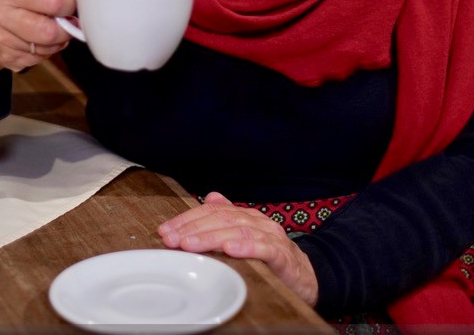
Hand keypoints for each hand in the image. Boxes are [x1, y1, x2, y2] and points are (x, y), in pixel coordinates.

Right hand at [0, 0, 75, 91]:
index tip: (68, 1)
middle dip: (66, 27)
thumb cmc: (16, 1)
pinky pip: (41, 59)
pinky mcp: (6, 59)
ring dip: (58, 40)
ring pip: (47, 48)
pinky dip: (47, 51)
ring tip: (52, 28)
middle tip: (65, 20)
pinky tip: (40, 41)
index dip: (69, 3)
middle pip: (49, 31)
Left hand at [158, 191, 318, 307]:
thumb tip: (212, 197)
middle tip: (172, 239)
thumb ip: (229, 218)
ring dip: (211, 237)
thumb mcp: (247, 236)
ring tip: (190, 244)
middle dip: (193, 229)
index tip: (166, 230)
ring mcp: (272, 237)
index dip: (188, 219)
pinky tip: (230, 249)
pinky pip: (264, 248)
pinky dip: (246, 247)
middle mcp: (259, 222)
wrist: (307, 277)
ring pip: (238, 231)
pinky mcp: (283, 256)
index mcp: (247, 216)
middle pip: (222, 219)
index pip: (212, 211)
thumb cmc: (272, 258)